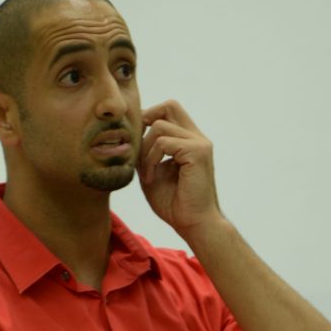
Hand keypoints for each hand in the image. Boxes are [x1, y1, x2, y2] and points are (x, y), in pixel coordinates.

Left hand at [139, 100, 221, 236]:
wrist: (194, 224)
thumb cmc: (175, 204)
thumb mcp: (152, 173)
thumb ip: (145, 153)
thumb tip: (130, 136)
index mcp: (189, 141)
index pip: (169, 112)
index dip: (148, 119)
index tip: (136, 145)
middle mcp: (197, 138)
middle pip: (169, 106)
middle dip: (147, 121)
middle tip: (137, 148)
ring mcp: (200, 143)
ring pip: (160, 127)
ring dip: (145, 150)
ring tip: (146, 174)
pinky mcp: (198, 151)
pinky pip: (163, 142)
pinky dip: (151, 159)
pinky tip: (151, 179)